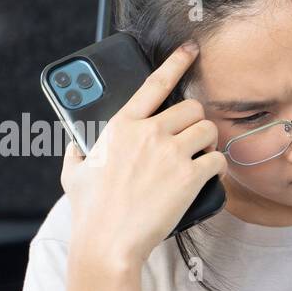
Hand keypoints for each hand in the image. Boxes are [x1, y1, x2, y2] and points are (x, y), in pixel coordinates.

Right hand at [61, 42, 226, 265]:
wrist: (108, 242)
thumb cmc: (91, 211)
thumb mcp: (73, 172)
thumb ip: (78, 150)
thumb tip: (78, 143)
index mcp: (121, 125)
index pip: (154, 83)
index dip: (176, 62)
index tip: (191, 49)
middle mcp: (148, 133)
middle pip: (192, 108)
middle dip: (196, 122)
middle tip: (192, 139)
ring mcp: (170, 153)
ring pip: (208, 130)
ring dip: (209, 142)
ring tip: (200, 156)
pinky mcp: (189, 176)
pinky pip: (218, 160)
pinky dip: (218, 168)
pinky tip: (209, 176)